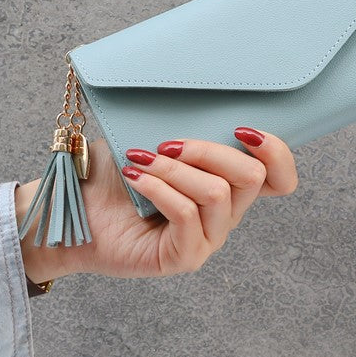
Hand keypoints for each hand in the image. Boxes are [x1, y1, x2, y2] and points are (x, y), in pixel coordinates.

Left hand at [16, 128, 298, 282]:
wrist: (74, 204)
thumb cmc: (117, 168)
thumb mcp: (161, 134)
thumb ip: (193, 124)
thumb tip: (216, 99)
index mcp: (229, 184)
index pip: (281, 177)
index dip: (276, 151)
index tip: (241, 128)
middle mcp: (226, 214)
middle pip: (253, 177)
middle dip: (209, 150)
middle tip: (169, 144)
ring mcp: (208, 238)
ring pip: (218, 194)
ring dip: (175, 170)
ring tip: (142, 161)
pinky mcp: (184, 257)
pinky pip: (188, 216)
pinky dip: (161, 188)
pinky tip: (136, 177)